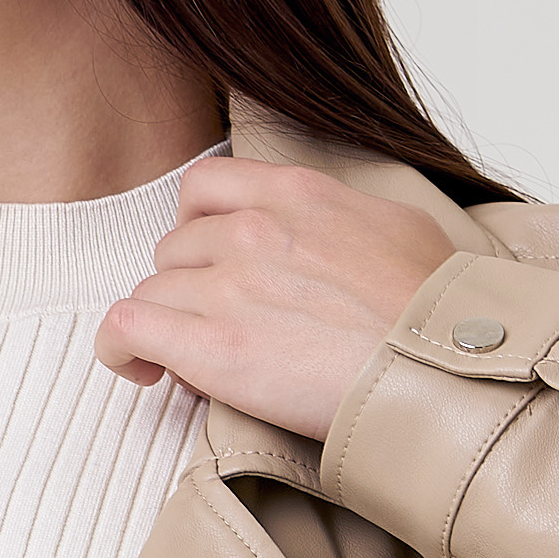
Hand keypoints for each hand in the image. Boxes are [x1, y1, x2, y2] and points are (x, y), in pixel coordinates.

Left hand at [95, 155, 453, 442]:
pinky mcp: (210, 346)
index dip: (197, 228)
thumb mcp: (404, 232)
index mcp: (297, 195)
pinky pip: (124, 328)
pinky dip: (120, 348)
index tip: (211, 265)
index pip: (207, 188)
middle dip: (187, 290)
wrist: (438, 369)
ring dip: (165, 326)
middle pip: (174, 249)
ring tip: (192, 363)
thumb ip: (355, 223)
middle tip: (217, 330)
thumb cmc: (437, 316)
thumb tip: (353, 240)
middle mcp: (251, 230)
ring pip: (151, 292)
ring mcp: (226, 286)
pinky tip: (140, 368)